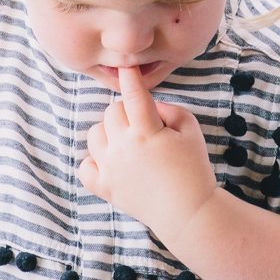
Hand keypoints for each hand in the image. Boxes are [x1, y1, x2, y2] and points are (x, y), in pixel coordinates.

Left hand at [78, 62, 219, 244]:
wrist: (188, 212)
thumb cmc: (194, 170)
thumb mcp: (192, 131)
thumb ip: (171, 110)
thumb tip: (150, 106)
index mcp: (147, 132)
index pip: (133, 96)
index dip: (131, 78)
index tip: (127, 68)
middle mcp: (123, 148)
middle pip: (111, 112)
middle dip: (127, 112)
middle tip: (144, 125)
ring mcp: (110, 168)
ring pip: (94, 135)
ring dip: (109, 133)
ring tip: (128, 143)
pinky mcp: (104, 187)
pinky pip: (85, 166)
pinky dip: (94, 161)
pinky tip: (112, 162)